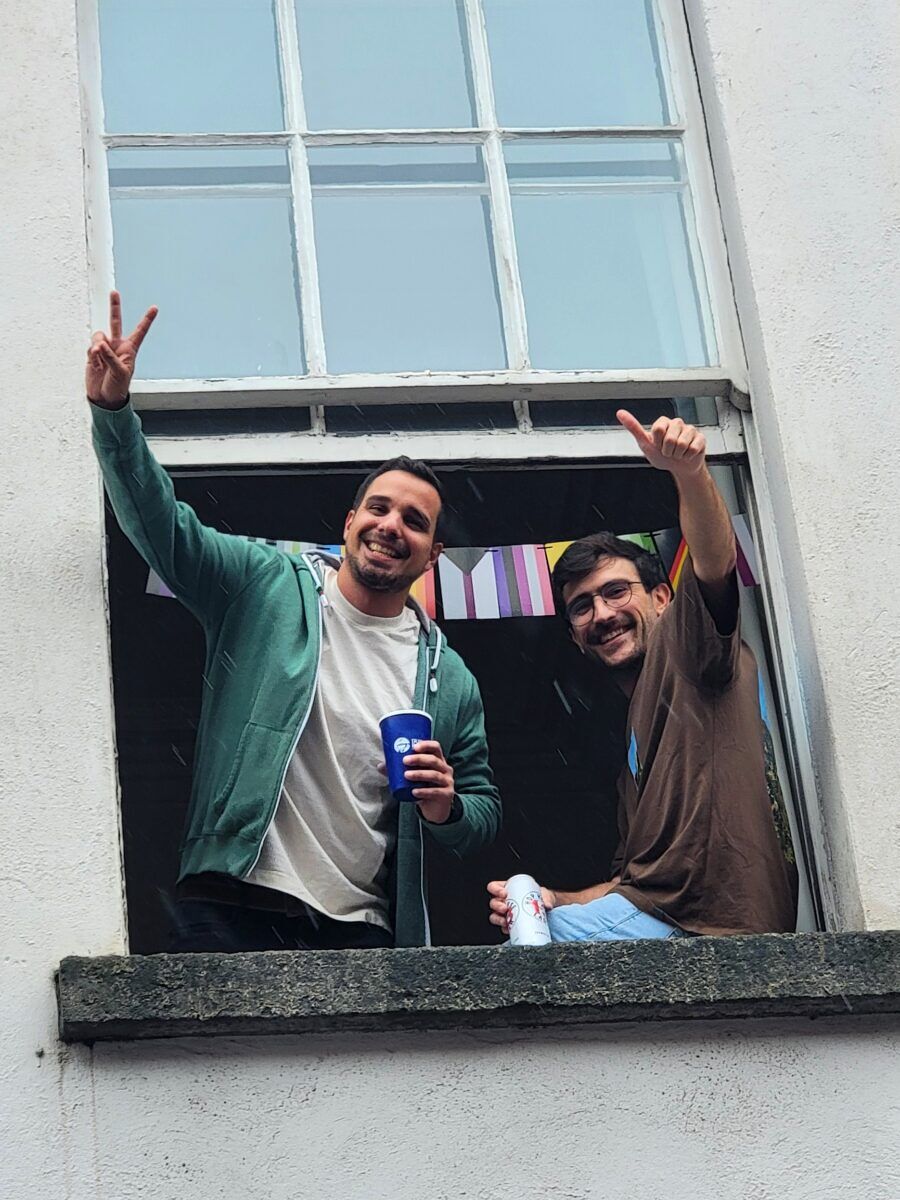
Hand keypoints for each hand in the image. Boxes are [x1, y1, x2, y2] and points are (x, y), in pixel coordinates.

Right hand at [86, 290, 157, 408]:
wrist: (103, 398)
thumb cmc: (117, 387)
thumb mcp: (119, 373)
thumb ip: (110, 357)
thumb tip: (99, 344)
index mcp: (130, 350)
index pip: (139, 332)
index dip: (146, 320)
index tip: (155, 308)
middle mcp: (117, 346)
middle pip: (115, 322)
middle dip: (114, 307)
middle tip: (114, 292)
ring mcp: (104, 349)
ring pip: (99, 336)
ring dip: (98, 345)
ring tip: (100, 359)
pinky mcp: (93, 354)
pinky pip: (90, 347)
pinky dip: (92, 354)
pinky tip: (95, 364)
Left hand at [403, 739, 454, 823]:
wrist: (435, 809)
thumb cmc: (424, 787)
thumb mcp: (414, 778)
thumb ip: (399, 771)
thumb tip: (380, 766)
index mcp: (438, 761)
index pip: (436, 747)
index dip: (426, 745)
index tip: (413, 747)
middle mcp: (445, 769)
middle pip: (434, 760)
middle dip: (419, 759)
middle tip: (405, 761)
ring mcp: (447, 782)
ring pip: (434, 775)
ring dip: (419, 774)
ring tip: (406, 775)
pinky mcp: (446, 794)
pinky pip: (435, 791)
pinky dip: (424, 791)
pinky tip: (414, 792)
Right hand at [487, 879, 555, 935]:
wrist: (545, 909)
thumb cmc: (539, 897)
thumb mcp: (542, 893)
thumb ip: (546, 898)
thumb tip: (548, 905)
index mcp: (507, 888)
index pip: (494, 887)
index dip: (495, 889)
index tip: (504, 894)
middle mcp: (503, 900)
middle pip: (493, 902)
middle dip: (497, 906)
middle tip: (505, 908)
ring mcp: (505, 913)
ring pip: (494, 916)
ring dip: (498, 919)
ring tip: (506, 921)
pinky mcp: (509, 923)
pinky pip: (502, 927)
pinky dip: (504, 928)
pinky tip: (509, 929)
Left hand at [617, 410, 706, 478]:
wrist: (678, 469)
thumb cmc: (661, 456)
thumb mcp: (645, 444)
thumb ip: (634, 427)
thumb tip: (620, 413)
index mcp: (663, 422)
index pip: (658, 429)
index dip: (657, 443)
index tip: (657, 445)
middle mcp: (677, 423)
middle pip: (670, 438)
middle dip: (667, 451)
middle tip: (668, 452)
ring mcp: (690, 429)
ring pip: (682, 444)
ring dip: (677, 454)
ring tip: (677, 453)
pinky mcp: (701, 438)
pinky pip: (693, 449)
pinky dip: (688, 457)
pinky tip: (687, 455)